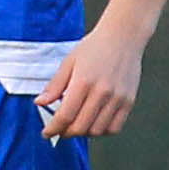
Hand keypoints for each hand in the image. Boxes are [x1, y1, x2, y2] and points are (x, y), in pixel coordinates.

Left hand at [35, 19, 144, 139]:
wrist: (124, 37)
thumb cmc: (94, 47)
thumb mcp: (69, 62)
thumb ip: (55, 85)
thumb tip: (39, 103)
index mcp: (83, 82)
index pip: (65, 116)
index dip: (53, 128)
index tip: (47, 132)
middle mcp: (102, 92)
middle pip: (80, 127)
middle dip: (66, 132)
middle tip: (60, 129)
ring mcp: (117, 98)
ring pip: (97, 131)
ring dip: (83, 133)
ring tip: (77, 124)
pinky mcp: (129, 101)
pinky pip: (114, 128)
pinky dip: (102, 131)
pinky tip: (94, 122)